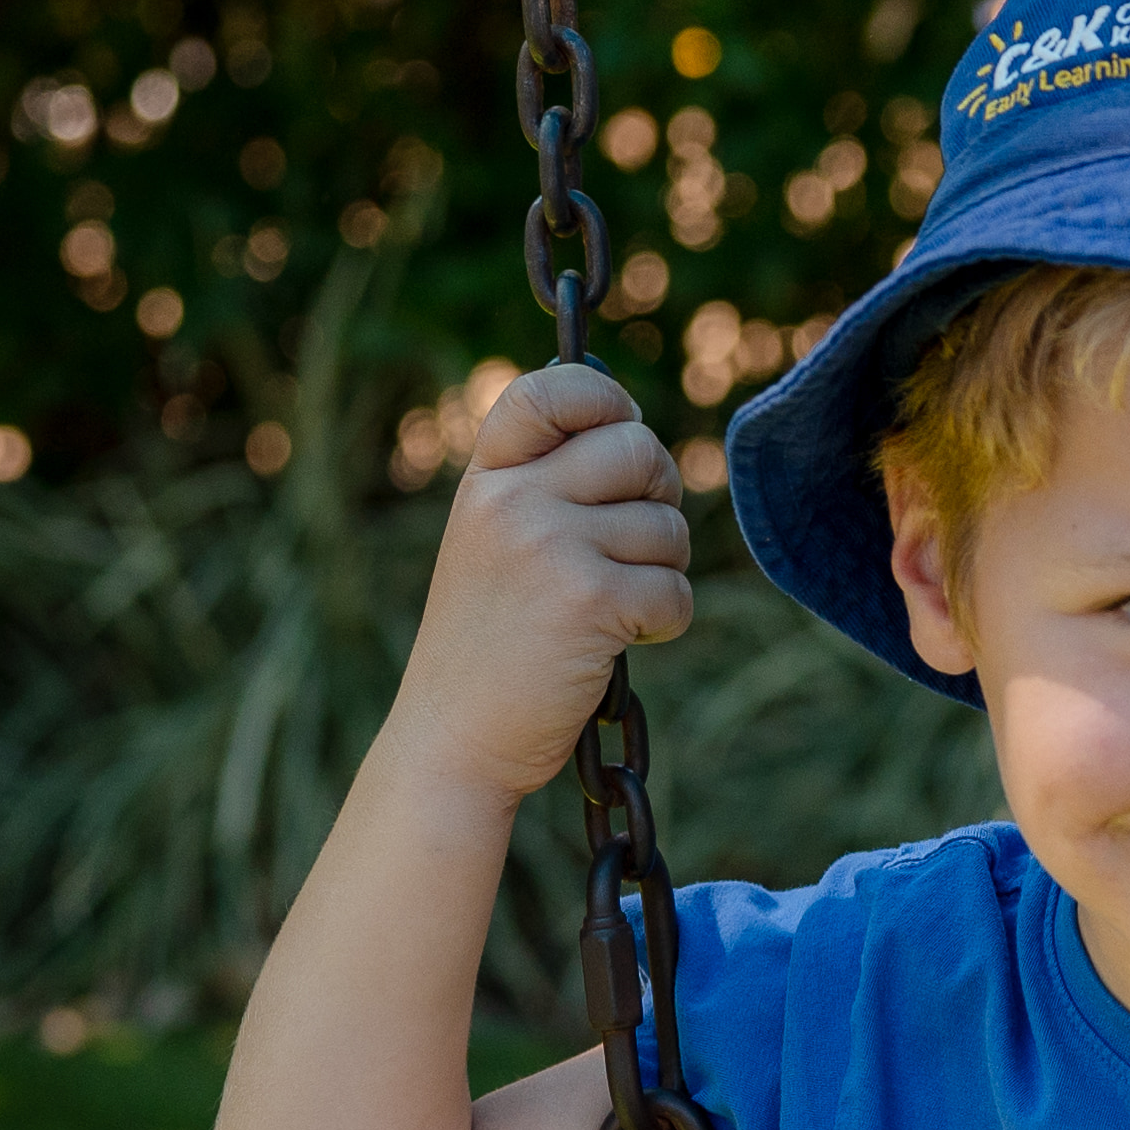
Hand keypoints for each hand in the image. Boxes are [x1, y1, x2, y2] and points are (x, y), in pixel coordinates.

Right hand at [394, 365, 697, 799]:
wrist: (455, 739)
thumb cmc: (490, 649)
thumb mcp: (494, 547)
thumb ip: (547, 489)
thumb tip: (639, 435)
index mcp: (486, 482)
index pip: (551, 390)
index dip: (605, 398)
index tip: (621, 429)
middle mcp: (512, 500)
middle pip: (638, 448)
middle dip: (659, 497)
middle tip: (637, 546)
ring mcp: (548, 545)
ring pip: (667, 525)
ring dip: (662, 571)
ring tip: (615, 609)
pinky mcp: (589, 599)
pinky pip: (675, 590)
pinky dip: (665, 623)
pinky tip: (621, 644)